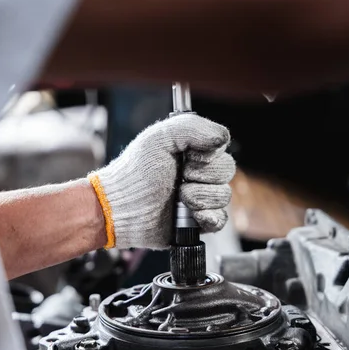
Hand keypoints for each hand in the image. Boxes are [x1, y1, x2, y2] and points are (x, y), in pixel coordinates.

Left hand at [88, 114, 235, 249]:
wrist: (122, 208)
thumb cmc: (135, 172)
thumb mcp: (160, 137)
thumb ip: (193, 127)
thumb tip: (222, 138)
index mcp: (192, 151)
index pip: (221, 148)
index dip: (206, 155)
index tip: (185, 157)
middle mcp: (198, 173)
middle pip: (226, 171)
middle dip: (202, 176)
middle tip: (179, 179)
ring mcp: (200, 198)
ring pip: (224, 196)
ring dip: (200, 197)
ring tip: (178, 197)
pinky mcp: (199, 222)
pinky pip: (221, 220)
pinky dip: (208, 217)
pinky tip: (192, 214)